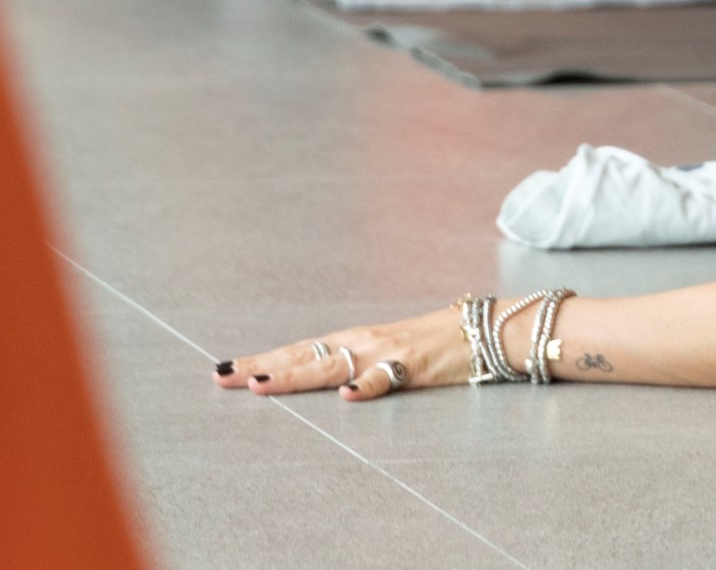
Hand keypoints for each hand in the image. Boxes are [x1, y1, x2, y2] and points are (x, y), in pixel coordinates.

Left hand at [216, 306, 468, 402]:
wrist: (484, 329)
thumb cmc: (437, 342)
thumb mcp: (389, 352)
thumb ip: (359, 363)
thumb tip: (328, 380)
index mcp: (358, 340)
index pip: (302, 350)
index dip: (265, 360)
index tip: (227, 369)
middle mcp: (365, 342)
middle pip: (306, 356)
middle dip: (263, 367)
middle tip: (222, 377)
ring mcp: (388, 352)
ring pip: (334, 365)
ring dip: (297, 376)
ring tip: (262, 385)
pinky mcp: (415, 365)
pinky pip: (388, 378)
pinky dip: (368, 386)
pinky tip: (348, 395)